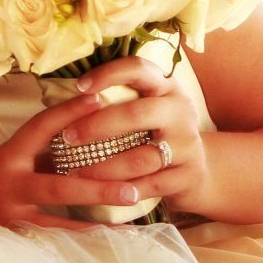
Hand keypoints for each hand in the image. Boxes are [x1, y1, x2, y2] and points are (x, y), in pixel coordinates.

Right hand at [0, 90, 156, 229]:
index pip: (41, 128)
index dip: (70, 113)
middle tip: (136, 181)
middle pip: (60, 184)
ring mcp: (12, 214)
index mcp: (7, 155)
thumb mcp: (1, 155)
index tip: (101, 99)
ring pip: (60, 217)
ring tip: (130, 210)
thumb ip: (36, 150)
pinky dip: (83, 237)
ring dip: (98, 215)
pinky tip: (112, 237)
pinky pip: (54, 238)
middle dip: (100, 183)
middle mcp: (10, 185)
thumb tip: (79, 132)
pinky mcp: (14, 236)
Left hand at [60, 56, 209, 211]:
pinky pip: (151, 184)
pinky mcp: (189, 174)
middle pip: (135, 113)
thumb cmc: (156, 135)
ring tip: (74, 173)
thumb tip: (66, 97)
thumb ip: (119, 100)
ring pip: (140, 156)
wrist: (197, 171)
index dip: (108, 74)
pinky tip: (102, 194)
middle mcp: (180, 110)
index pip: (139, 69)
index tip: (79, 87)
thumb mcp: (146, 110)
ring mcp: (188, 143)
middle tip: (67, 137)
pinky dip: (123, 190)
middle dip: (96, 126)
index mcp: (166, 87)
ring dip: (103, 167)